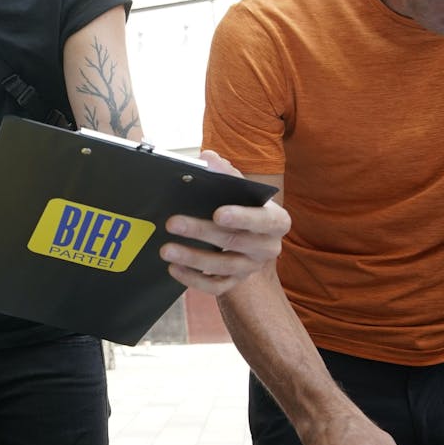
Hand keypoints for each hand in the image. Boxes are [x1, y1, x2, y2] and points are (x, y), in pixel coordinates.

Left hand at [161, 151, 288, 295]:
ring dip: (192, 257)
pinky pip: (215, 286)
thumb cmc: (244, 207)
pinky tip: (174, 268)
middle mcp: (267, 247)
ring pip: (223, 266)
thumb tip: (208, 158)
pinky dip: (193, 279)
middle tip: (173, 223)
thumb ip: (227, 173)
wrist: (250, 238)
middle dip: (201, 231)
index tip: (218, 213)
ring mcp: (251, 267)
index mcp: (276, 221)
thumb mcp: (241, 190)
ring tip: (166, 249)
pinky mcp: (235, 282)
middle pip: (235, 242)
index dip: (242, 217)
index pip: (264, 220)